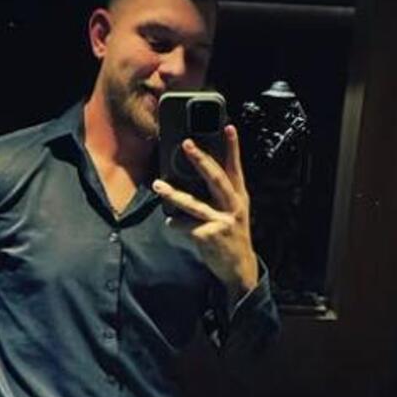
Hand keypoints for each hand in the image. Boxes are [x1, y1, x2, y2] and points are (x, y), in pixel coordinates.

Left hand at [152, 125, 258, 300]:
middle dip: (201, 160)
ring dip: (174, 194)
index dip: (233, 147)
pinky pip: (185, 225)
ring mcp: (222, 221)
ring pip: (194, 204)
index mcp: (238, 197)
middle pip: (216, 178)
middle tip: (187, 144)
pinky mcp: (209, 236)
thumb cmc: (230, 234)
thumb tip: (192, 175)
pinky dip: (175, 223)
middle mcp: (233, 206)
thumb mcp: (233, 212)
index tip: (229, 127)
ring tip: (158, 186)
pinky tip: (170, 222)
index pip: (235, 168)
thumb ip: (219, 195)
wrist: (239, 268)